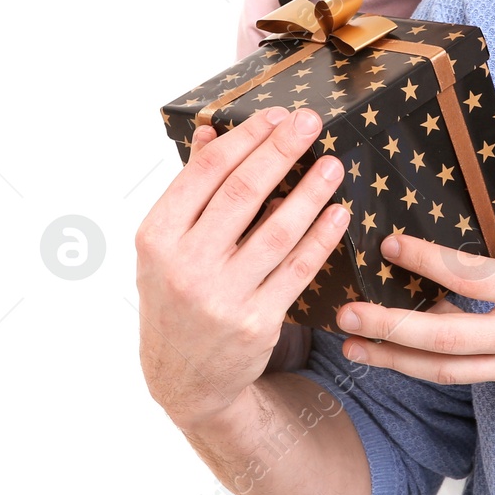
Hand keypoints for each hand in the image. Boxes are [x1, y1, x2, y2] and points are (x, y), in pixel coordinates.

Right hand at [135, 106, 350, 429]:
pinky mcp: (257, 322)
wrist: (184, 380)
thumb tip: (211, 130)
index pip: (206, 173)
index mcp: (157, 237)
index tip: (277, 115)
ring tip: (334, 165)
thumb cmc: (175, 298)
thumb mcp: (166, 248)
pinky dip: (321, 239)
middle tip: (312, 121)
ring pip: (277, 231)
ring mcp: (221, 296)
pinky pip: (298, 271)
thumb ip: (190, 189)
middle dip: (281, 150)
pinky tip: (338, 214)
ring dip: (311, 193)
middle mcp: (184, 265)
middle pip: (242, 193)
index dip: (246, 138)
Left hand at [331, 172, 494, 435]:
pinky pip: (467, 376)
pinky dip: (432, 363)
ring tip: (352, 347)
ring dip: (392, 359)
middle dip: (387, 328)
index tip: (390, 246)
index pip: (472, 278)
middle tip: (344, 316)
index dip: (426, 262)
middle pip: (442, 338)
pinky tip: (405, 349)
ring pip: (442, 371)